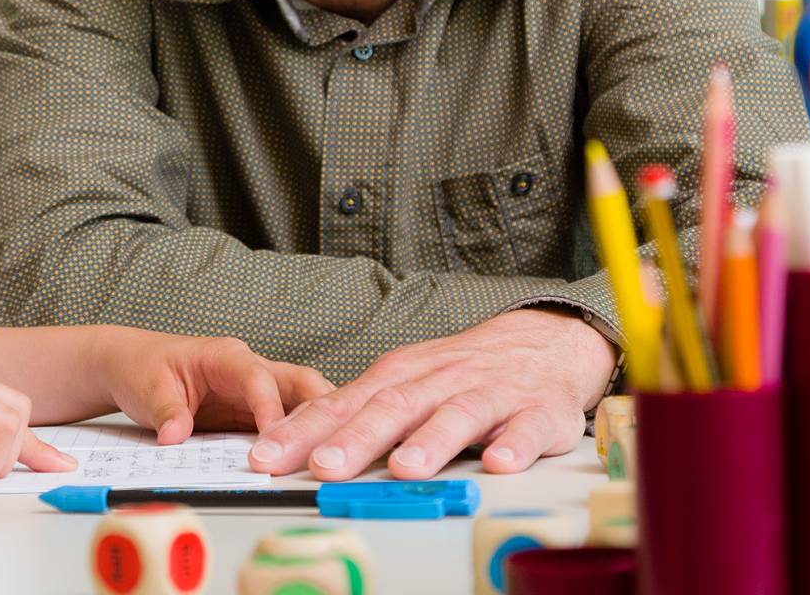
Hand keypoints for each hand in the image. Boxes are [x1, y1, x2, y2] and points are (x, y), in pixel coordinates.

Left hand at [99, 329, 334, 443]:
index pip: (258, 377)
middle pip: (299, 383)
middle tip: (337, 443)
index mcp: (226, 356)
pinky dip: (301, 442)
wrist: (132, 367)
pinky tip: (312, 463)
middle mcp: (248, 370)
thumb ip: (166, 412)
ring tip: (337, 458)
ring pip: (300, 405)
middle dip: (322, 408)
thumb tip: (176, 436)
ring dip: (318, 429)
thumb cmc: (142, 368)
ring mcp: (255, 393)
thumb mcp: (149, 389)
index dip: (270, 406)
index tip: (277, 436)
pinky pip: (284, 426)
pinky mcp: (252, 414)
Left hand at [248, 308, 615, 478]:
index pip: (342, 404)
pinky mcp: (538, 413)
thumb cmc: (461, 370)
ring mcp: (489, 395)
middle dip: (356, 438)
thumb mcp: (403, 381)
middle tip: (323, 466)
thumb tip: (291, 443)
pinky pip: (527, 430)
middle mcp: (438, 382)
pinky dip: (514, 445)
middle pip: (392, 408)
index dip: (303, 430)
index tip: (266, 457)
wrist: (543, 341)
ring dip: (431, 442)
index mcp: (400, 376)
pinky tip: (500, 463)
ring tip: (405, 468)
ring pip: (457, 416)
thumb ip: (354, 412)